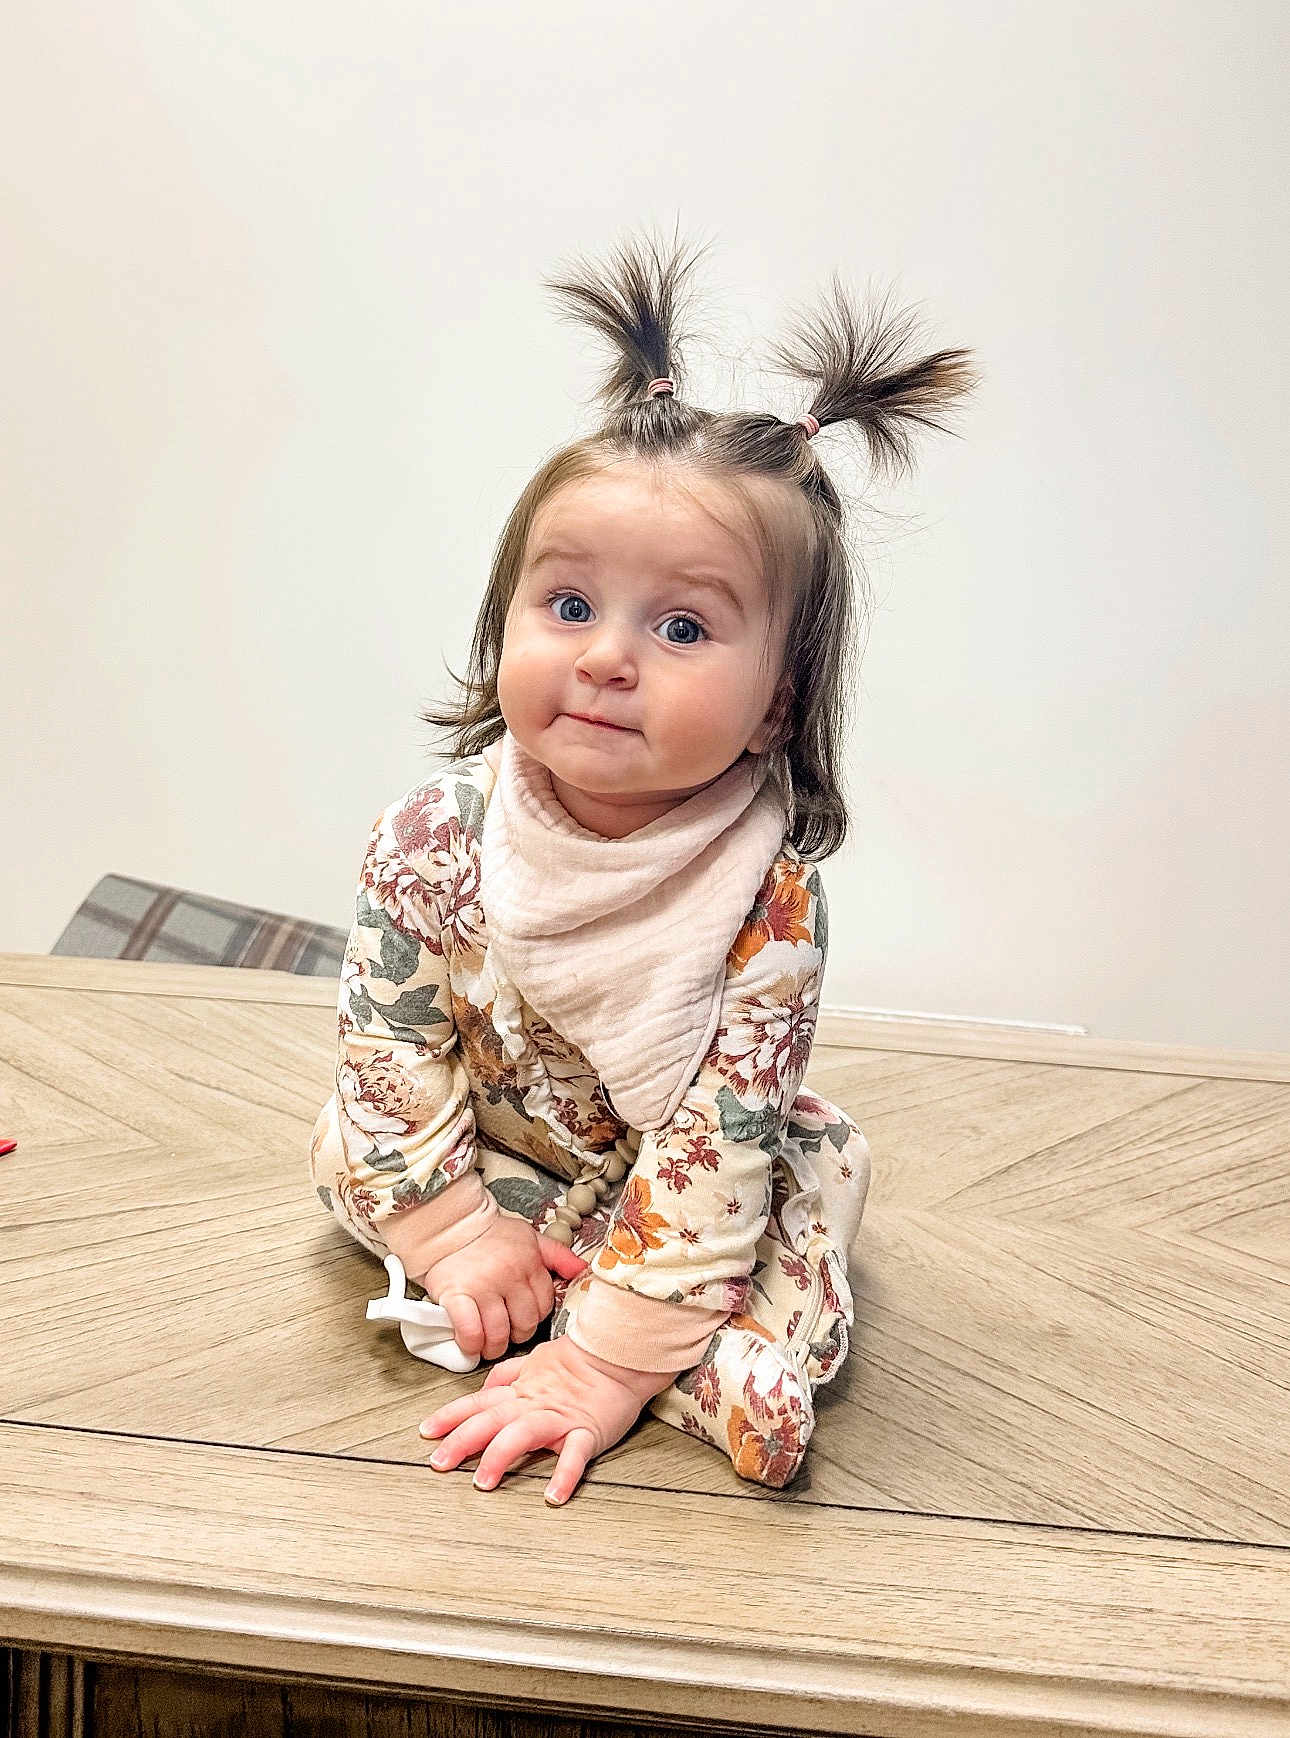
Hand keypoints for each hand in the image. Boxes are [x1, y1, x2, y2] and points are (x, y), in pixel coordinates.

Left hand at [419, 1335, 673, 1504]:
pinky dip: (565, 1474)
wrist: (618, 1353)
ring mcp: (559, 1417)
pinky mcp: (587, 1430)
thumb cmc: (579, 1360)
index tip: (426, 1433)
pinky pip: (575, 1453)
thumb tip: (486, 1385)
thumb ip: (509, 1375)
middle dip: (461, 1441)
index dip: (450, 1416)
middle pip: (491, 1420)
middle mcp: (533, 1404)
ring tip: (482, 1483)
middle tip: (438, 1463)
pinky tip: (553, 1496)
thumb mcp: (536, 1360)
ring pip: (523, 1434)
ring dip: (500, 1457)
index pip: (478, 1402)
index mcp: (520, 1390)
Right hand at [422, 1215, 586, 1361]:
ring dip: (494, 1346)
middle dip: (517, 1335)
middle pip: (524, 1325)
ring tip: (489, 1343)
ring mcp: (482, 1287)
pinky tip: (470, 1344)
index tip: (523, 1318)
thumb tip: (581, 1270)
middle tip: (506, 1332)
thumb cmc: (491, 1235)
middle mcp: (508, 1276)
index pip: (544, 1306)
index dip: (535, 1317)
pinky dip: (471, 1344)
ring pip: (498, 1334)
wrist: (452, 1226)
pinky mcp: (456, 1295)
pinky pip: (470, 1331)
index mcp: (529, 1264)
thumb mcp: (530, 1239)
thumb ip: (558, 1256)